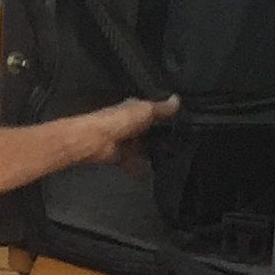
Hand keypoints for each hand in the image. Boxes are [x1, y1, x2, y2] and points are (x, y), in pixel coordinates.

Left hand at [52, 95, 179, 175]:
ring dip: (149, 153)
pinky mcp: (118, 156)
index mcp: (133, 109)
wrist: (97, 139)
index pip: (150, 111)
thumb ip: (162, 108)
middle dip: (157, 137)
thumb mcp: (146, 110)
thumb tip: (177, 99)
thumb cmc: (120, 120)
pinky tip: (149, 175)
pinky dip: (139, 169)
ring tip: (167, 161)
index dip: (162, 115)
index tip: (177, 123)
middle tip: (175, 145)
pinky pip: (132, 163)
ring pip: (140, 147)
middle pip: (146, 131)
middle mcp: (128, 124)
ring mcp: (123, 140)